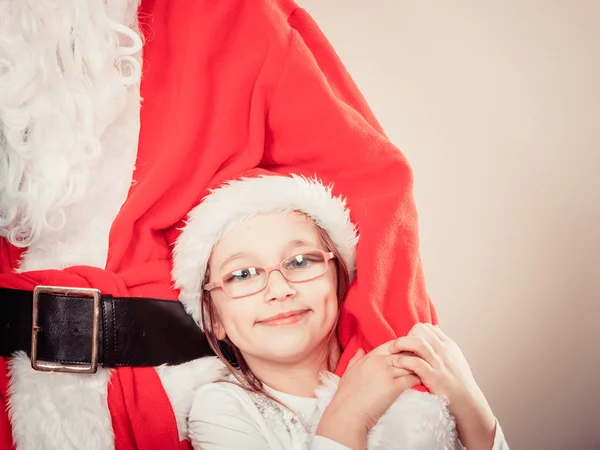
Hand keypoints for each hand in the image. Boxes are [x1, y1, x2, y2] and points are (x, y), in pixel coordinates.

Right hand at [316, 342, 419, 447]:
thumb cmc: (345, 395)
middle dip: (414, 358)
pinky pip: (412, 379)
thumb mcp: (348, 372)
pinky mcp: (394, 388)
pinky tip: (422, 384)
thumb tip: (360, 349)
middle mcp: (380, 362)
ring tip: (425, 374)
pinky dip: (419, 380)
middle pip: (404, 353)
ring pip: (411, 364)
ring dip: (419, 369)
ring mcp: (387, 374)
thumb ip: (355, 358)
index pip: (392, 345)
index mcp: (370, 357)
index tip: (407, 356)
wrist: (347, 414)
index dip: (402, 348)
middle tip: (422, 365)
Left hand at [389, 323, 496, 449]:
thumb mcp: (455, 358)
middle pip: (420, 329)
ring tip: (392, 351)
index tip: (407, 344)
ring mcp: (439, 364)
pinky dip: (404, 361)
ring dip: (401, 344)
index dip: (413, 333)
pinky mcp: (434, 377)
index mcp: (448, 345)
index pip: (426, 327)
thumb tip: (433, 328)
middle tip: (398, 347)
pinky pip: (416, 363)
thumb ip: (443, 343)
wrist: (469, 404)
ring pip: (417, 342)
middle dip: (406, 336)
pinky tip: (397, 363)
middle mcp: (444, 351)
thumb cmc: (459, 383)